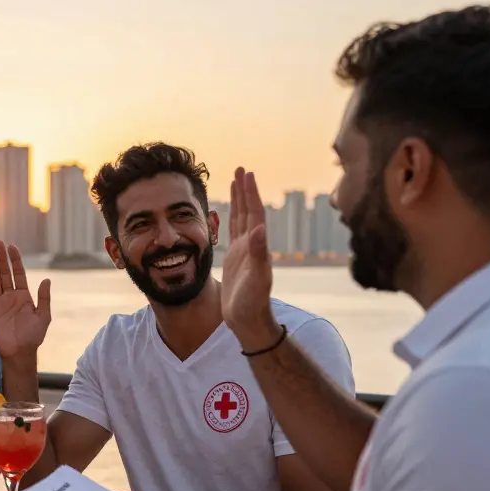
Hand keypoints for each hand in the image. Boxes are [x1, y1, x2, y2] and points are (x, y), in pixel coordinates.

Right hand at [0, 241, 50, 361]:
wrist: (19, 352)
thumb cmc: (33, 336)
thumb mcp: (43, 316)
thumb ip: (44, 298)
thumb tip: (46, 280)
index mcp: (24, 296)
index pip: (18, 273)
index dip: (15, 260)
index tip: (11, 247)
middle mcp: (11, 296)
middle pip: (5, 273)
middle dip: (1, 258)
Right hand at [222, 168, 281, 348]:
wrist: (248, 320)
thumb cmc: (253, 302)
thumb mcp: (257, 277)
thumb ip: (259, 252)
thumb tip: (259, 228)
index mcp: (256, 245)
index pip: (254, 213)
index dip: (250, 193)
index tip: (246, 173)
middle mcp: (252, 245)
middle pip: (248, 211)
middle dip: (245, 190)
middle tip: (241, 170)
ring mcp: (244, 251)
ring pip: (241, 220)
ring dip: (239, 201)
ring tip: (236, 183)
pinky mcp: (236, 259)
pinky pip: (233, 233)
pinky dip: (232, 220)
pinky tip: (230, 214)